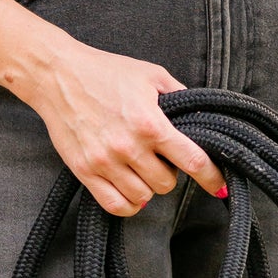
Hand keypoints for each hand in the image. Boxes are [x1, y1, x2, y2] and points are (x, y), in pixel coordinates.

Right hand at [25, 35, 224, 216]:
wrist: (58, 76)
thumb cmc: (105, 72)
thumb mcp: (151, 75)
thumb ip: (179, 96)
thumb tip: (201, 116)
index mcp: (150, 123)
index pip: (191, 160)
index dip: (210, 176)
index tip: (218, 185)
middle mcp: (129, 146)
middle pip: (166, 183)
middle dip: (170, 172)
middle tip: (161, 157)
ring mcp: (105, 162)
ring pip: (143, 197)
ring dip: (148, 186)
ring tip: (142, 167)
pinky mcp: (84, 171)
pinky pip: (115, 205)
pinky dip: (128, 203)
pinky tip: (130, 188)